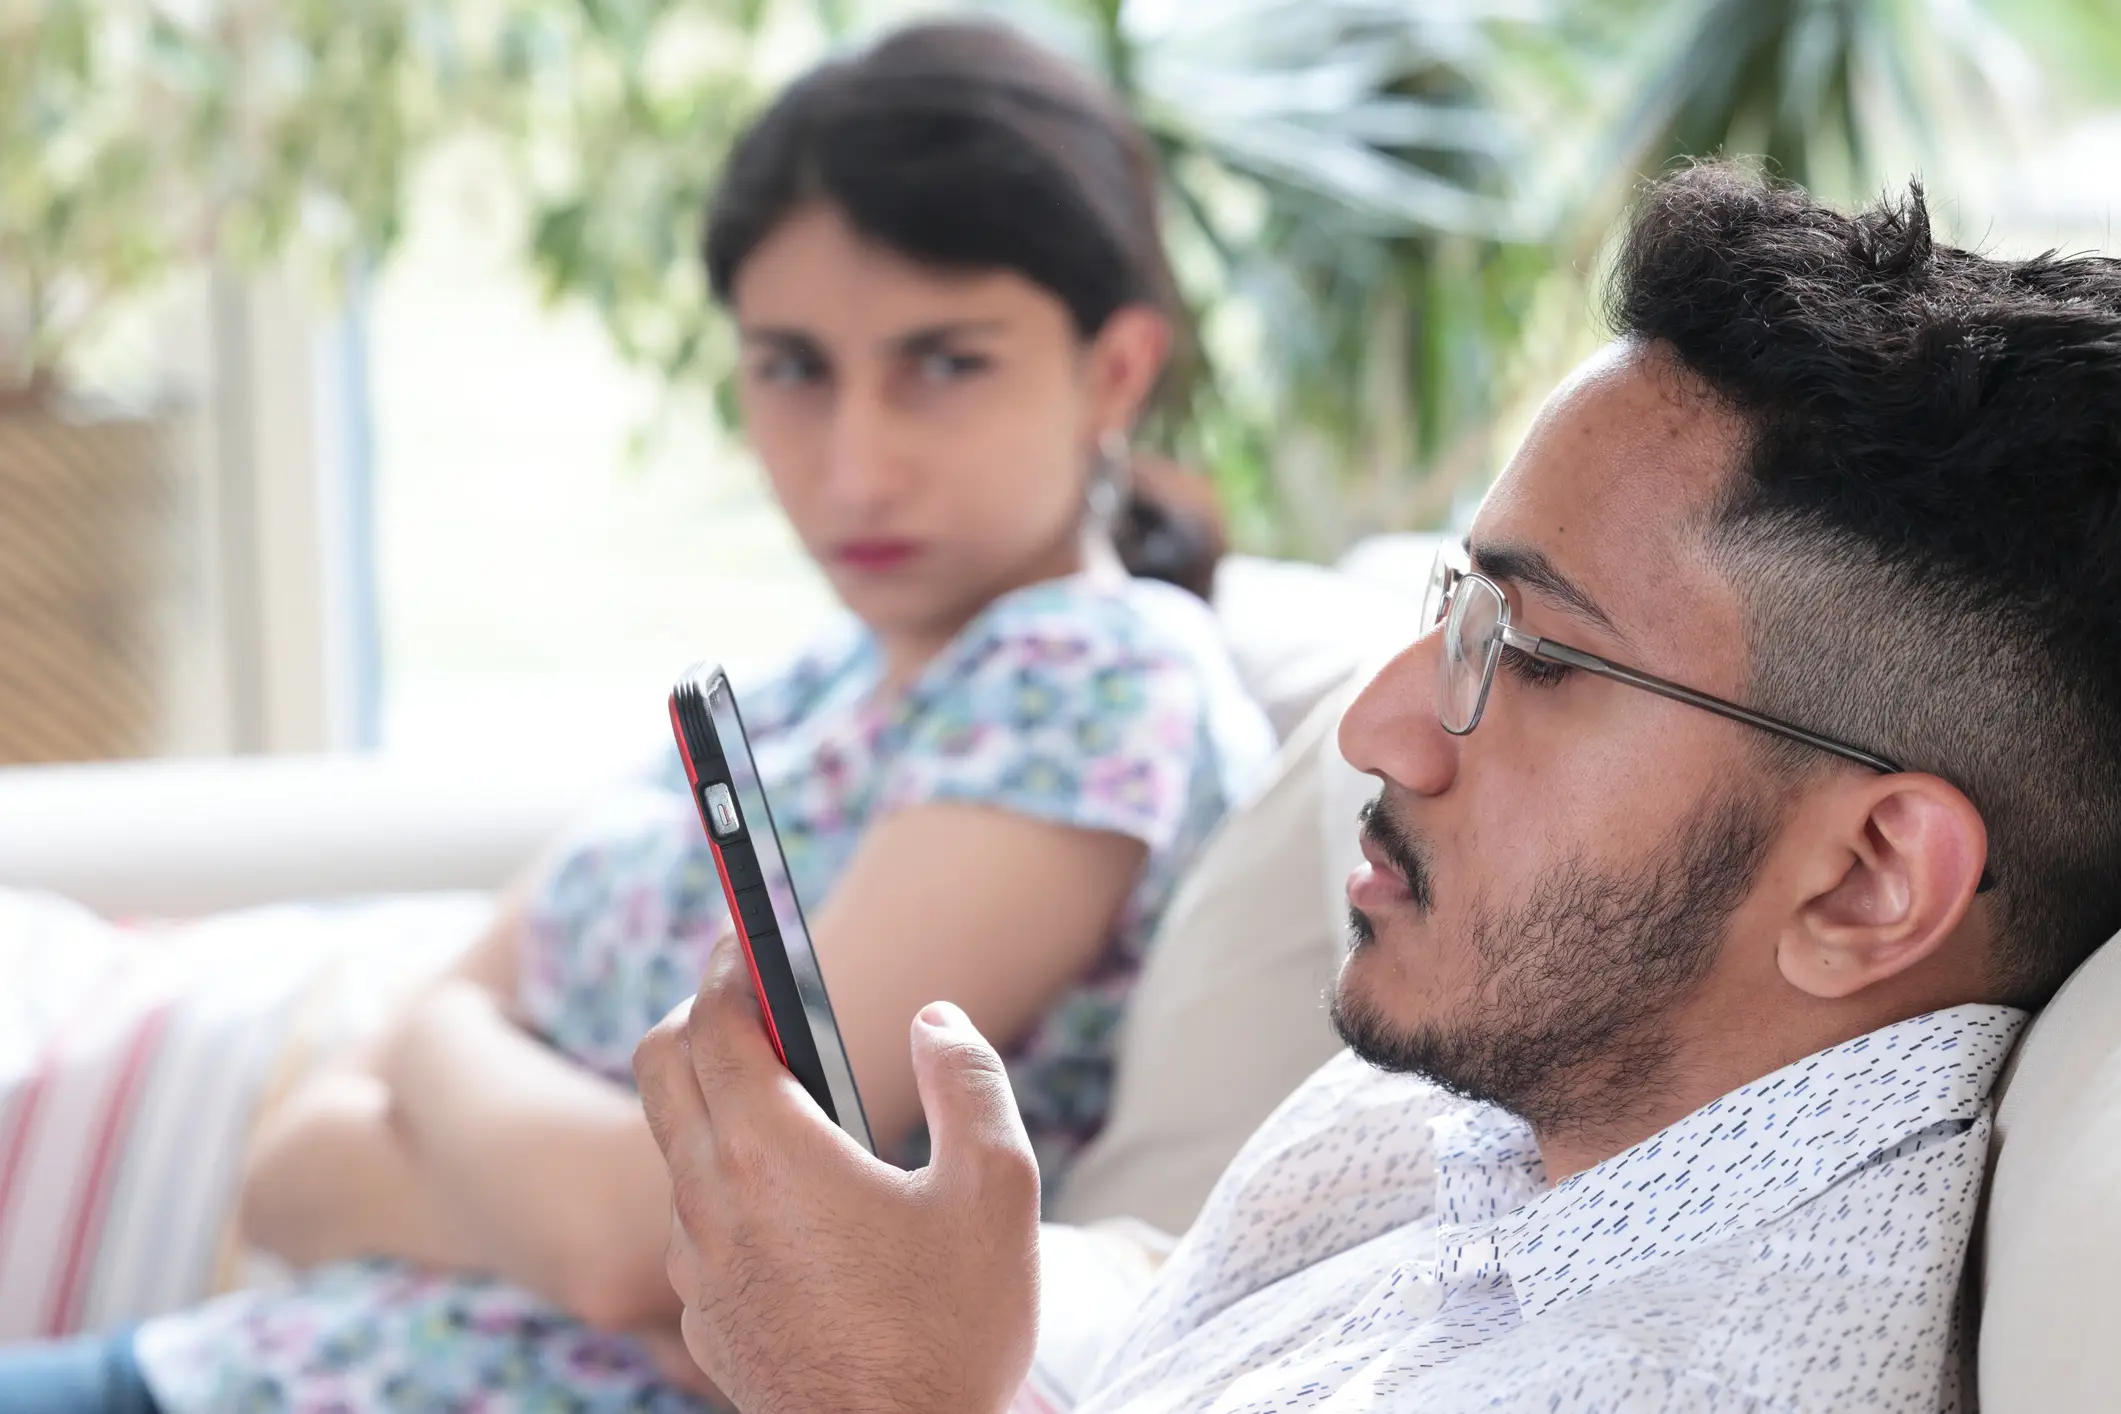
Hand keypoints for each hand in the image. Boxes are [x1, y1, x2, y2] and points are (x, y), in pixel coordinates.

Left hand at [633, 938, 1040, 1413]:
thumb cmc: (954, 1332)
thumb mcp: (997, 1190)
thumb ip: (968, 1080)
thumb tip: (934, 1019)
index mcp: (773, 1157)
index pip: (714, 1025)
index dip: (729, 966)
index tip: (744, 936)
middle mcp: (711, 1205)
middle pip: (661, 1071)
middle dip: (696, 1017)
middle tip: (747, 1002)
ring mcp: (696, 1269)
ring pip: (676, 1152)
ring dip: (714, 1109)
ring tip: (789, 1111)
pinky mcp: (703, 1320)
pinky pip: (695, 1226)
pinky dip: (726, 1189)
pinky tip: (799, 1213)